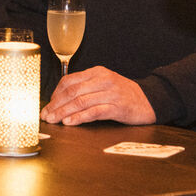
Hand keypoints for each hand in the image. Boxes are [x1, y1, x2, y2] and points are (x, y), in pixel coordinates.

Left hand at [40, 66, 156, 125]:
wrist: (150, 100)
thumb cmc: (123, 94)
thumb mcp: (104, 84)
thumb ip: (86, 88)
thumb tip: (61, 100)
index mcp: (97, 72)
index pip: (70, 80)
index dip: (55, 94)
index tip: (48, 105)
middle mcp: (103, 80)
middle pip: (72, 92)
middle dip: (56, 105)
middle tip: (45, 115)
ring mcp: (111, 93)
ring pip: (81, 102)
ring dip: (63, 112)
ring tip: (53, 120)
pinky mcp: (118, 107)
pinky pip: (94, 112)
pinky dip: (80, 117)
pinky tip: (70, 122)